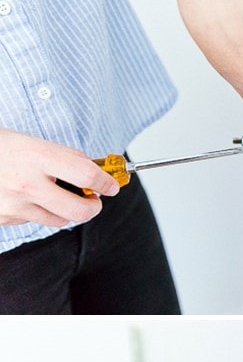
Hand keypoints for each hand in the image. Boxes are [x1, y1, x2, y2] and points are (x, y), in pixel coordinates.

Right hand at [0, 128, 119, 226]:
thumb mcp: (27, 140)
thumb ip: (61, 155)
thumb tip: (92, 168)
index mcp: (35, 155)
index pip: (86, 174)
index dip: (105, 182)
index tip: (112, 184)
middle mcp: (26, 183)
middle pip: (80, 210)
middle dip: (93, 207)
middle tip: (94, 200)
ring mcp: (14, 204)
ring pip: (59, 220)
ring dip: (65, 210)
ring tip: (55, 193)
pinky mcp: (4, 218)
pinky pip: (34, 221)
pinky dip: (39, 213)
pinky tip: (27, 197)